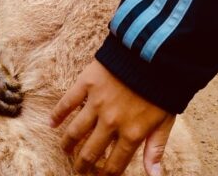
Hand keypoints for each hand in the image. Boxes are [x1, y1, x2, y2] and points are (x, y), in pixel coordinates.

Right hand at [51, 60, 174, 175]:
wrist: (154, 52)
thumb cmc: (163, 87)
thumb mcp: (165, 121)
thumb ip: (156, 148)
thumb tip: (154, 175)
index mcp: (132, 133)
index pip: (114, 164)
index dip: (105, 174)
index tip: (101, 175)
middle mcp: (111, 122)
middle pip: (90, 152)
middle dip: (83, 165)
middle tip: (80, 169)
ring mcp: (97, 103)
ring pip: (75, 132)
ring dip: (68, 145)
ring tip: (65, 150)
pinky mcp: (87, 84)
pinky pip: (67, 103)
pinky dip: (57, 114)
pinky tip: (52, 123)